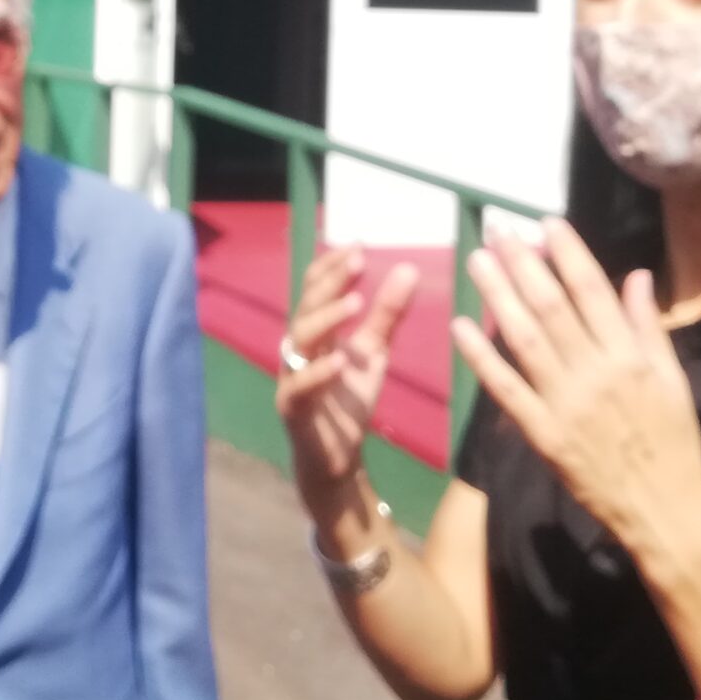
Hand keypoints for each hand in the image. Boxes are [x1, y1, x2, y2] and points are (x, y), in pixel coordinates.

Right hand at [274, 245, 417, 494]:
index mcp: (315, 331)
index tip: (358, 244)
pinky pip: (301, 386)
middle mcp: (298, 347)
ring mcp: (291, 375)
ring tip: (355, 302)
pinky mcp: (292, 407)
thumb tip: (409, 269)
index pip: (315, 288)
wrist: (336, 455)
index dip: (333, 265)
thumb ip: (387, 314)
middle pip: (308, 305)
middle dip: (331, 282)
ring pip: (301, 339)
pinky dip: (319, 372)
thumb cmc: (348, 399)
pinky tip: (341, 360)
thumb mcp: (374, 352)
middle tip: (357, 260)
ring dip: (326, 318)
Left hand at [450, 222, 700, 558]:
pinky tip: (460, 326)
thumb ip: (649, 328)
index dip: (567, 253)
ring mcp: (566, 403)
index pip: (593, 291)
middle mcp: (596, 373)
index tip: (545, 222)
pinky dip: (482, 357)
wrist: (664, 510)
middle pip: (552, 306)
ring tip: (477, 259)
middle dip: (522, 263)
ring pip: (525, 338)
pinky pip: (506, 389)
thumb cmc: (673, 443)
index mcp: (630, 356)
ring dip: (498, 295)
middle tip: (497, 229)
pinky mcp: (542, 434)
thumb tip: (637, 275)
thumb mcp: (673, 381)